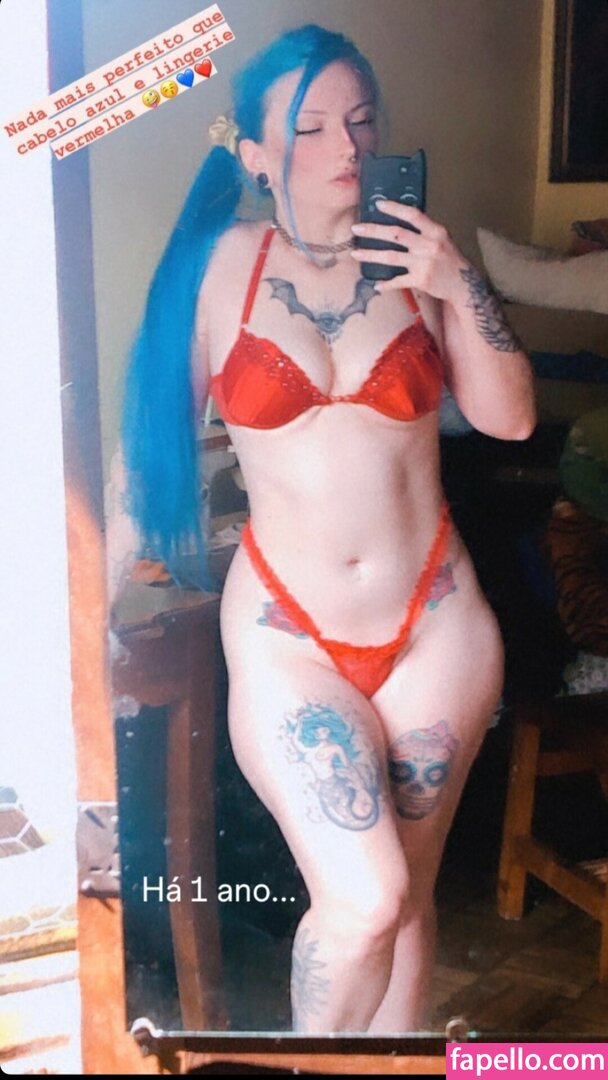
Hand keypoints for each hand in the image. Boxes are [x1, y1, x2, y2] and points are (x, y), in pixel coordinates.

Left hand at [350, 201, 470, 302]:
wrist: (463, 283)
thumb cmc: (449, 258)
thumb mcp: (441, 238)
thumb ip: (423, 230)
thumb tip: (399, 219)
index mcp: (435, 231)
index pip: (412, 215)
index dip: (394, 208)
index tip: (378, 204)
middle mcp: (429, 245)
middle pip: (396, 235)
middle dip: (373, 231)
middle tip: (356, 229)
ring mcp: (424, 263)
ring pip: (392, 257)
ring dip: (371, 255)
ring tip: (355, 254)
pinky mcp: (421, 280)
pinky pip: (398, 281)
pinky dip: (386, 284)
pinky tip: (376, 284)